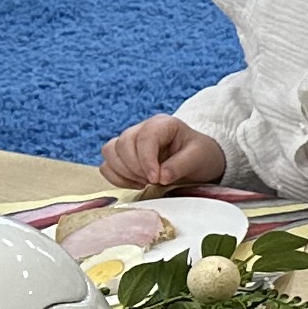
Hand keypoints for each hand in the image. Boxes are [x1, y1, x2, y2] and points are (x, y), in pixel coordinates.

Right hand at [100, 116, 228, 191]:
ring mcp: (129, 141)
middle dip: (135, 167)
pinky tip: (137, 184)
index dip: (146, 160)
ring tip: (146, 182)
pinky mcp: (122, 156)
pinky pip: (106, 166)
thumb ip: (181, 165)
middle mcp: (141, 129)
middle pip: (122, 144)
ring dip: (124, 172)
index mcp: (162, 124)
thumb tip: (161, 177)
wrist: (198, 161)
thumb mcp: (199, 158)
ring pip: (110, 152)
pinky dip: (117, 178)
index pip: (144, 138)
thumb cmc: (201, 155)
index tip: (156, 179)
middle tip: (153, 181)